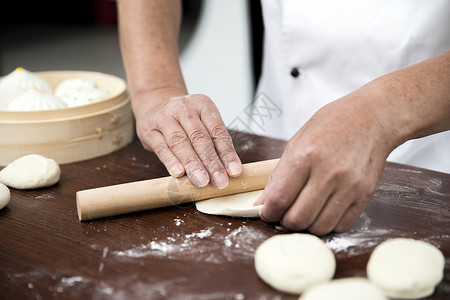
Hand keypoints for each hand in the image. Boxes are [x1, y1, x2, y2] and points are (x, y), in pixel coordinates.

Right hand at [132, 88, 241, 188]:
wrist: (154, 103)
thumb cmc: (184, 120)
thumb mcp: (202, 122)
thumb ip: (213, 143)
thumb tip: (228, 171)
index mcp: (203, 105)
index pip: (218, 132)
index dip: (227, 154)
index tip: (234, 172)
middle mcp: (184, 108)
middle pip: (200, 138)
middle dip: (212, 162)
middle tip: (220, 181)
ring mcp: (164, 117)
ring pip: (180, 143)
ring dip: (193, 164)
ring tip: (202, 181)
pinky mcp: (149, 129)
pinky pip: (162, 147)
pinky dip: (171, 161)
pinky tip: (178, 173)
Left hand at [255, 87, 393, 234]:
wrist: (371, 119)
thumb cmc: (331, 126)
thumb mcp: (296, 142)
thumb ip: (278, 175)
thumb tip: (264, 203)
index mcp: (306, 156)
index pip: (279, 199)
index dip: (268, 212)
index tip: (267, 212)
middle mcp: (328, 173)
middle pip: (298, 219)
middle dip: (284, 221)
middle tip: (284, 214)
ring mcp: (349, 186)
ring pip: (319, 227)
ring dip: (306, 226)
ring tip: (303, 212)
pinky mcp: (365, 195)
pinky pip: (340, 225)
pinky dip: (327, 224)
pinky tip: (322, 211)